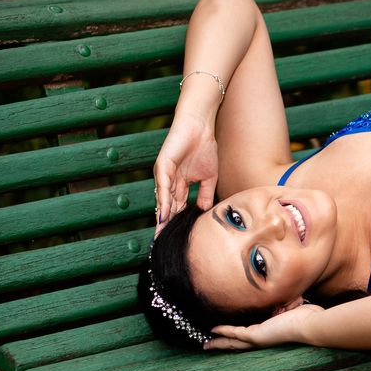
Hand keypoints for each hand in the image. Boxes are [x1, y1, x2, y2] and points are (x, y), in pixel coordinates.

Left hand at [154, 112, 218, 230]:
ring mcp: (165, 174)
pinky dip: (164, 200)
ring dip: (162, 216)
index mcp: (180, 185)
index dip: (176, 222)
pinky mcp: (163, 165)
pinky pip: (163, 186)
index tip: (175, 239)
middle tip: (162, 243)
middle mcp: (169, 182)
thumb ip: (206, 195)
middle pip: (166, 207)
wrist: (201, 127)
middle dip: (164, 225)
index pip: (176, 208)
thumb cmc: (204, 148)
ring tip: (161, 234)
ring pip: (163, 199)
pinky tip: (165, 213)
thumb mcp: (209, 178)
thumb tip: (206, 213)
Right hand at [205, 303, 323, 350]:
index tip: (229, 337)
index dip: (238, 337)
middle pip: (237, 344)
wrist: (312, 326)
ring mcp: (259, 339)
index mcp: (271, 335)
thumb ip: (289, 304)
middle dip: (223, 345)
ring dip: (219, 342)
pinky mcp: (256, 335)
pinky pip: (235, 333)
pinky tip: (213, 331)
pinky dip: (224, 331)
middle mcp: (263, 340)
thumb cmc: (309, 319)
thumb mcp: (295, 308)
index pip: (251, 337)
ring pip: (233, 342)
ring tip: (206, 344)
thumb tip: (291, 298)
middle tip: (209, 346)